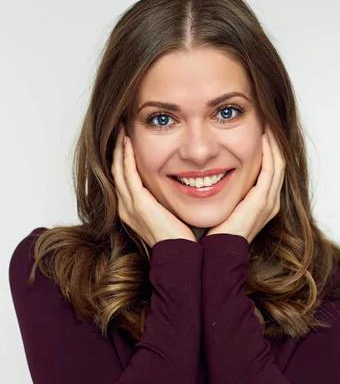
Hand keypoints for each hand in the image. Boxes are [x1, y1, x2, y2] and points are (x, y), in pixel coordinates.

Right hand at [111, 124, 197, 246]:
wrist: (180, 255)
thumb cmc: (180, 237)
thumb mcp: (169, 213)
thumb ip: (166, 199)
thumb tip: (180, 183)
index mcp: (132, 209)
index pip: (123, 178)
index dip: (123, 158)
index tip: (128, 140)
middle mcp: (126, 207)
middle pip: (116, 171)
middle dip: (118, 149)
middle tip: (121, 129)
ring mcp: (129, 206)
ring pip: (118, 170)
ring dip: (120, 148)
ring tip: (122, 130)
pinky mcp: (138, 204)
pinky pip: (127, 174)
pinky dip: (127, 157)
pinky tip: (129, 142)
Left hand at [204, 126, 285, 243]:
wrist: (218, 254)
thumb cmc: (215, 233)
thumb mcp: (223, 206)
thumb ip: (224, 191)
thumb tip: (209, 175)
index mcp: (262, 203)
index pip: (271, 169)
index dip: (267, 149)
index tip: (257, 129)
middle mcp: (270, 201)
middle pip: (278, 163)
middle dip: (273, 141)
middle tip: (266, 120)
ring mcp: (269, 201)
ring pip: (278, 163)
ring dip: (273, 142)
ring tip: (267, 123)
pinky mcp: (262, 201)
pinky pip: (271, 170)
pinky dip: (269, 152)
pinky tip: (263, 137)